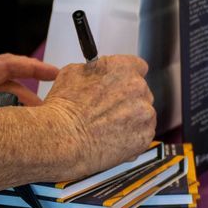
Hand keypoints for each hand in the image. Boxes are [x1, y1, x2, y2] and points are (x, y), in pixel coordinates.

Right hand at [41, 54, 157, 176]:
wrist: (63, 138)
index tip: (119, 85)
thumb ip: (94, 69)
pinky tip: (112, 140)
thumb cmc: (64, 108)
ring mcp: (144, 113)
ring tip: (107, 128)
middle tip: (107, 111)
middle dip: (127, 100)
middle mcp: (139, 88)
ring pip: (142, 114)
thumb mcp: (73, 73)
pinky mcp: (145, 136)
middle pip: (140, 92)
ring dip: (130, 119)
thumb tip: (97, 71)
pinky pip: (142, 134)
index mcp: (124, 68)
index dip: (125, 77)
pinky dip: (131, 138)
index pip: (137, 67)